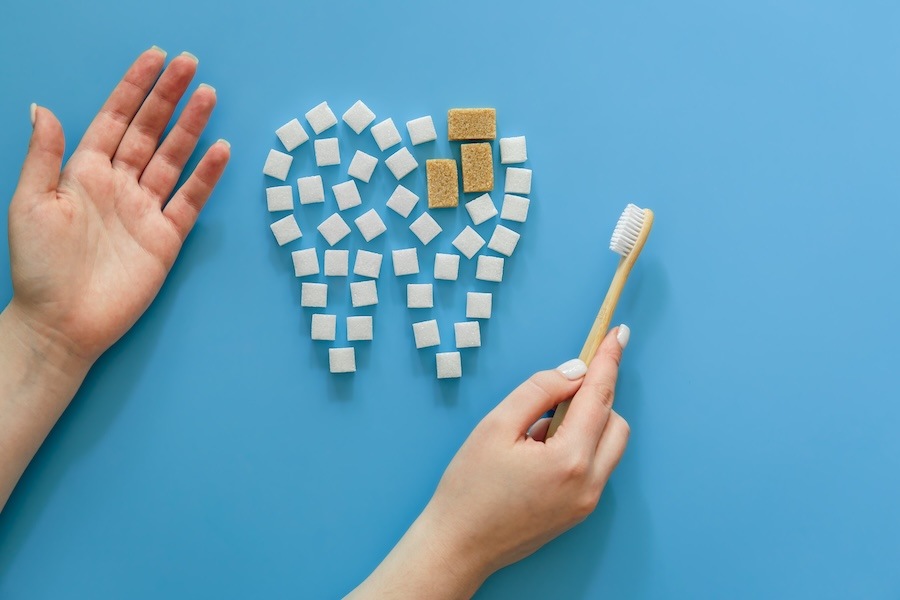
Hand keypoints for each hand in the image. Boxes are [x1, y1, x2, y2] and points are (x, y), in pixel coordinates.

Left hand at [7, 47, 228, 366]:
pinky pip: (190, 200)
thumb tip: (44, 108)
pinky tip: (221, 150)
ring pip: (173, 159)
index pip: (114, 120)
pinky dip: (206, 176)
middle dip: (168, 97)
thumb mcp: (30, 204)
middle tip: (191, 65)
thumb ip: (44, 156)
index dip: (134, 88)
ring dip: (191, 127)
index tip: (155, 59)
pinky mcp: (166, 238)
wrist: (64, 323)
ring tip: (210, 96)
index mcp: (83, 173)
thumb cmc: (39, 266)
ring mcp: (145, 210)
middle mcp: (118, 185)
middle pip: (149, 131)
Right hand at [349, 326, 631, 598]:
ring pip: (608, 445)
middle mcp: (589, 484)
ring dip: (584, 425)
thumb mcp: (495, 426)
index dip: (608, 360)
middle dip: (593, 398)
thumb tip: (575, 371)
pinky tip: (536, 454)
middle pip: (614, 421)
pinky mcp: (580, 511)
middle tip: (554, 394)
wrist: (458, 545)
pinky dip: (576, 447)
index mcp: (569, 460)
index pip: (599, 396)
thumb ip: (539, 391)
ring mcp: (587, 502)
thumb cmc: (469, 489)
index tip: (618, 334)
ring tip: (534, 434)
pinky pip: (594, 465)